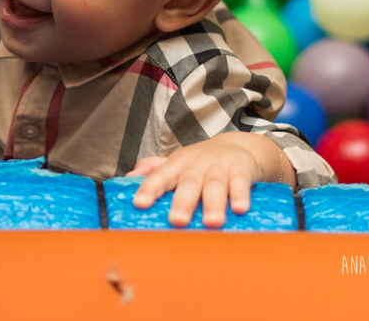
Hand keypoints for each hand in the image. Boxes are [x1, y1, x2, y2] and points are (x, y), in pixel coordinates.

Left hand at [127, 132, 285, 228]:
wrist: (238, 145)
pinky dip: (240, 194)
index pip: (160, 176)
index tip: (139, 204)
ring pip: (215, 184)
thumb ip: (154, 170)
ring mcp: (219, 165)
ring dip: (213, 204)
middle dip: (182, 202)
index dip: (149, 189)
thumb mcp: (177, 162)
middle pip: (188, 182)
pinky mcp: (241, 167)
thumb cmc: (201, 162)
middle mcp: (197, 164)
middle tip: (177, 221)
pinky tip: (239, 209)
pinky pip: (241, 181)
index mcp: (177, 164)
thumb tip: (126, 178)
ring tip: (211, 223)